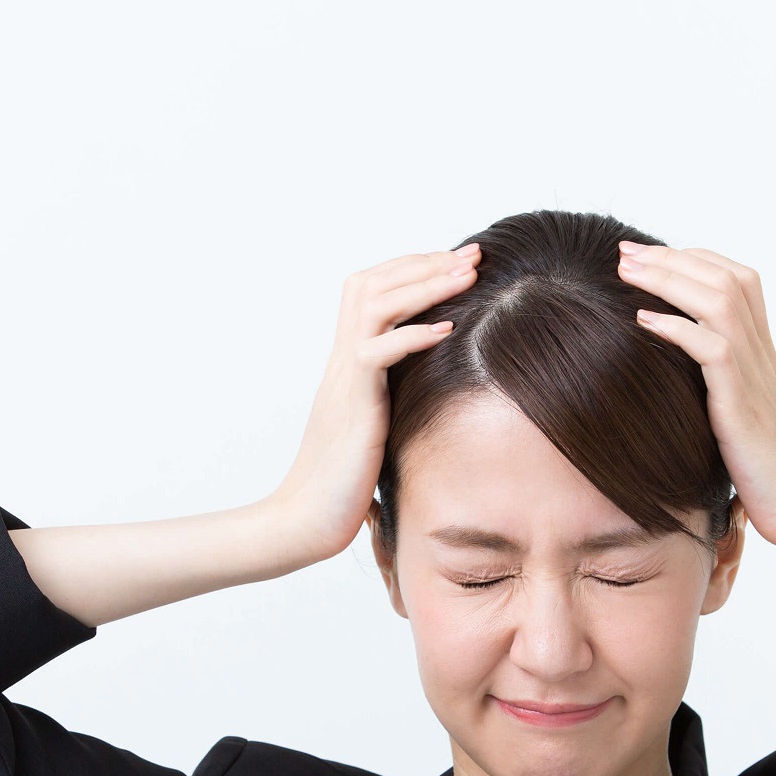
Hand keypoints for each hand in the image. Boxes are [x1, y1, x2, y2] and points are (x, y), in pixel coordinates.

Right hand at [270, 242, 482, 562]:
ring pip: (374, 305)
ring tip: (466, 274)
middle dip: (424, 263)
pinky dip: (413, 335)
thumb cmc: (342, 488)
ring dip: (424, 285)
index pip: (371, 292)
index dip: (412, 270)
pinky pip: (377, 352)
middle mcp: (342, 362)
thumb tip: (435, 399)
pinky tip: (448, 329)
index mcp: (348, 366)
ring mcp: (344, 380)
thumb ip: (396, 405)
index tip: (456, 264)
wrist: (303, 522)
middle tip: (472, 253)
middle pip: (371, 283)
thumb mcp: (377, 434)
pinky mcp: (352, 405)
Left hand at [617, 241, 775, 550]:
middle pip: (726, 278)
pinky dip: (676, 328)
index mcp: (765, 355)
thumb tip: (687, 381)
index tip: (651, 256)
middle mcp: (763, 355)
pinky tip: (642, 320)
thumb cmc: (773, 475)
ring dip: (669, 279)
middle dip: (673, 257)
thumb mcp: (746, 419)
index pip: (738, 281)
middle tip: (626, 250)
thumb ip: (724, 389)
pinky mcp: (742, 404)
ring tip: (626, 270)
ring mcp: (755, 376)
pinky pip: (711, 349)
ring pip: (719, 300)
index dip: (696, 259)